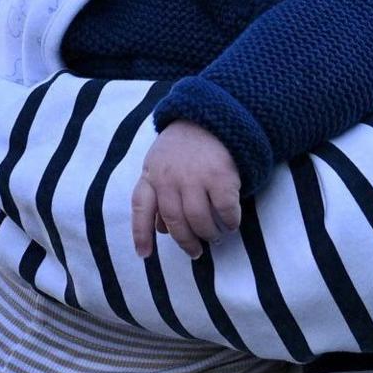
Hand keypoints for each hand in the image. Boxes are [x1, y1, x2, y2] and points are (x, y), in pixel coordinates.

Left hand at [130, 124, 240, 257]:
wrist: (210, 117)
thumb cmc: (182, 147)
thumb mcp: (159, 164)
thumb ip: (157, 194)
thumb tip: (160, 230)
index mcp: (151, 174)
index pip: (141, 208)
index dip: (141, 234)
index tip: (143, 255)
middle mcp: (169, 178)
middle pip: (174, 221)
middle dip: (185, 242)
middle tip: (195, 252)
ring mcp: (195, 177)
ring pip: (198, 220)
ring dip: (208, 234)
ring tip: (214, 237)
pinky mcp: (221, 176)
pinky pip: (225, 210)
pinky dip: (229, 222)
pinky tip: (230, 224)